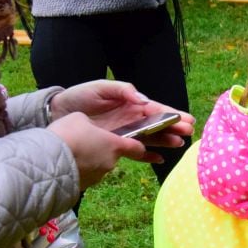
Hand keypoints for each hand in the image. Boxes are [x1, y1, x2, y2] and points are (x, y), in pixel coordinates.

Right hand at [48, 112, 149, 189]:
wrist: (47, 160)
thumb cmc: (67, 134)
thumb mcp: (79, 118)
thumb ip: (91, 125)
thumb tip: (90, 130)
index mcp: (115, 146)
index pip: (137, 149)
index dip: (138, 147)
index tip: (139, 148)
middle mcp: (110, 163)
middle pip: (111, 156)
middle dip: (101, 150)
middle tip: (84, 143)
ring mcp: (97, 176)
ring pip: (97, 166)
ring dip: (89, 160)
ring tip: (72, 153)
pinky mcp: (83, 186)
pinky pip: (84, 175)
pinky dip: (79, 170)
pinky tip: (65, 164)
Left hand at [49, 81, 194, 148]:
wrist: (58, 112)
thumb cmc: (80, 96)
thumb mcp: (101, 87)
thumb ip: (123, 91)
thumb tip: (144, 100)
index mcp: (132, 104)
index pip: (157, 110)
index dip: (172, 114)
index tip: (187, 119)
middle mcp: (132, 119)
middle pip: (158, 125)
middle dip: (174, 128)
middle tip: (189, 133)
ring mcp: (126, 133)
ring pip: (151, 138)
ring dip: (165, 141)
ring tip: (178, 145)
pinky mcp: (115, 145)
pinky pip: (135, 152)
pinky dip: (147, 156)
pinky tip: (160, 159)